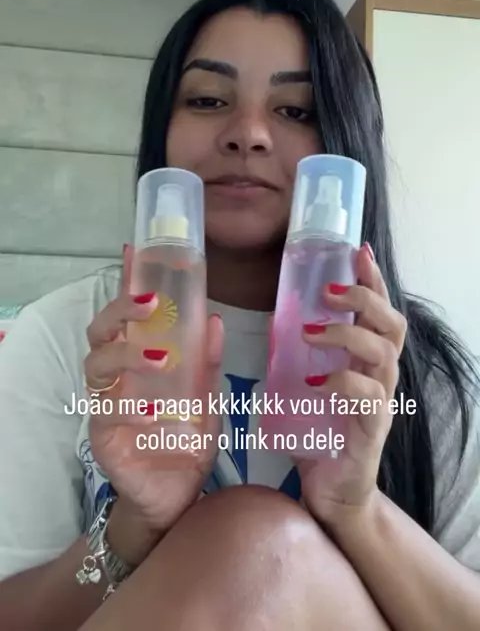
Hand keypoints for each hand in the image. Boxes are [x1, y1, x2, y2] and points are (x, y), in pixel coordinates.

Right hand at [84, 245, 223, 555]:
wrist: (176, 497)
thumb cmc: (186, 441)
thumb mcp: (207, 399)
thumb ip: (208, 363)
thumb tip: (214, 319)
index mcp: (138, 360)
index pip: (126, 316)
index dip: (127, 285)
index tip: (136, 255)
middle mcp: (116, 376)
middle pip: (100, 331)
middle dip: (122, 311)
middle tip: (152, 304)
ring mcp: (105, 404)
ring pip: (97, 365)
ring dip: (129, 356)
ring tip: (163, 359)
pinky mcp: (102, 435)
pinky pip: (107, 411)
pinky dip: (131, 407)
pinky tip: (156, 413)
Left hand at [296, 243, 406, 527]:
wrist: (331, 495)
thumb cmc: (318, 436)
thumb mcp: (305, 387)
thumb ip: (297, 357)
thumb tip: (274, 320)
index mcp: (366, 362)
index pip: (378, 312)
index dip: (372, 280)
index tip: (358, 251)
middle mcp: (380, 377)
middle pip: (392, 325)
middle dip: (365, 299)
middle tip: (328, 291)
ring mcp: (380, 403)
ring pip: (383, 354)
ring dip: (347, 335)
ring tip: (311, 331)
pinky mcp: (372, 430)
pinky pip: (366, 397)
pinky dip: (342, 382)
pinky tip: (317, 380)